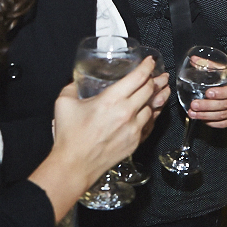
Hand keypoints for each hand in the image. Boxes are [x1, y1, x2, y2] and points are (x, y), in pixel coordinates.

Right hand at [35, 56, 158, 217]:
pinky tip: (154, 111)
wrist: (75, 165)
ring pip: (153, 108)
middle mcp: (126, 113)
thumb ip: (71, 87)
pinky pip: (150, 125)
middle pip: (150, 90)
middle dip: (157, 80)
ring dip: (157, 98)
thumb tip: (75, 82)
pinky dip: (153, 116)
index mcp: (111, 100)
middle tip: (161, 75)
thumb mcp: (64, 104)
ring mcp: (133, 128)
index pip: (138, 77)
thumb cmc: (70, 137)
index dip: (147, 66)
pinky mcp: (135, 142)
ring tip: (161, 91)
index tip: (150, 62)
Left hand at [188, 68, 226, 128]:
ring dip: (206, 116)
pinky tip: (203, 120)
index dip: (220, 93)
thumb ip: (212, 65)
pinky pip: (225, 123)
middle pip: (225, 105)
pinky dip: (213, 123)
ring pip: (223, 116)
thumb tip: (194, 60)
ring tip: (193, 114)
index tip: (208, 93)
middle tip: (194, 105)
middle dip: (207, 106)